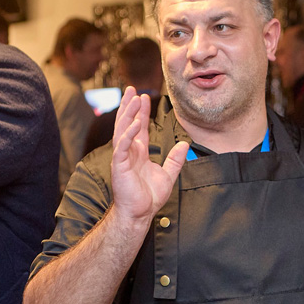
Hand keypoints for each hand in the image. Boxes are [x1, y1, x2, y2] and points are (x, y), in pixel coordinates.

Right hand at [110, 87, 187, 221]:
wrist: (140, 214)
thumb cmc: (149, 197)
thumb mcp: (168, 175)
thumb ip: (175, 159)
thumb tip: (184, 144)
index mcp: (139, 153)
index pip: (140, 127)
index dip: (141, 112)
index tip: (143, 96)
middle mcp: (129, 152)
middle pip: (127, 123)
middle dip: (129, 106)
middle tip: (131, 89)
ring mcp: (123, 158)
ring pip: (123, 131)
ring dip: (128, 114)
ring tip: (133, 99)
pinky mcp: (119, 166)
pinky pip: (122, 147)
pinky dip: (128, 134)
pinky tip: (135, 123)